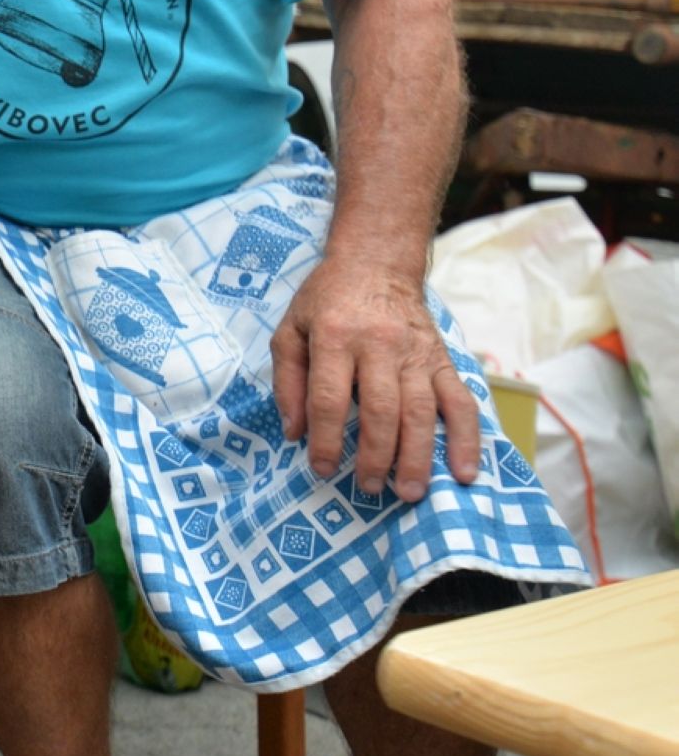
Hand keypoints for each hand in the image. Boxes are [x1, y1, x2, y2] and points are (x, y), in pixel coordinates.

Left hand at [271, 254, 481, 502]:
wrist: (377, 263)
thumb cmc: (326, 301)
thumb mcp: (290, 330)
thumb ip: (288, 381)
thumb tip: (295, 433)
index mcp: (335, 337)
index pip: (329, 398)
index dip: (325, 439)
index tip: (322, 468)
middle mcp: (380, 346)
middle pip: (381, 410)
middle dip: (375, 456)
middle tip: (369, 488)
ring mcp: (417, 354)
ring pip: (421, 412)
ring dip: (416, 457)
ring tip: (408, 492)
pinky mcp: (442, 360)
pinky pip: (460, 402)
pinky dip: (467, 438)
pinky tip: (464, 471)